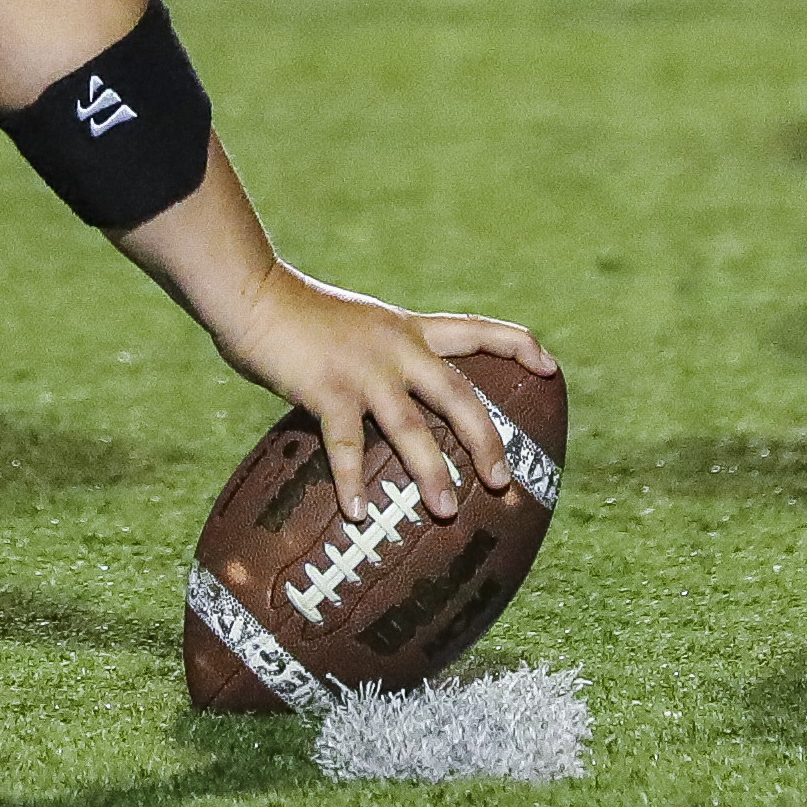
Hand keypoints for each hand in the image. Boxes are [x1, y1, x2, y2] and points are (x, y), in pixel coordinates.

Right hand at [220, 271, 546, 524]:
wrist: (254, 293)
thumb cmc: (297, 315)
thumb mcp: (356, 327)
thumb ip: (379, 357)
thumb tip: (390, 401)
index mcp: (408, 329)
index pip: (476, 330)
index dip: (518, 346)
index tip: (552, 366)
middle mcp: (396, 347)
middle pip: (459, 394)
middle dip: (486, 439)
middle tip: (502, 481)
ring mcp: (363, 369)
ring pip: (413, 426)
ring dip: (432, 471)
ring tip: (446, 510)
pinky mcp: (326, 388)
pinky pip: (347, 444)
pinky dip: (353, 481)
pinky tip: (357, 513)